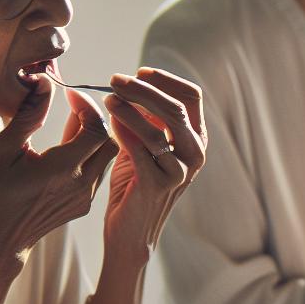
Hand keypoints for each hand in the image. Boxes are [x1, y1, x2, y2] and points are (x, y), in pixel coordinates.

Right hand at [0, 77, 117, 263]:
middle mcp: (81, 184)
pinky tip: (70, 148)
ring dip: (95, 137)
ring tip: (71, 125)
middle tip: (75, 108)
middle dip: (96, 120)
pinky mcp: (85, 206)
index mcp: (63, 169)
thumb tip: (44, 83)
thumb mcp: (5, 150)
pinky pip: (98, 173)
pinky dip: (91, 155)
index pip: (96, 129)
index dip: (87, 107)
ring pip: (106, 158)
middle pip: (109, 142)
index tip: (70, 95)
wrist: (0, 239)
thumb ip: (28, 116)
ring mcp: (86, 197)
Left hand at [97, 67, 206, 262]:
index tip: (138, 71)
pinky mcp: (160, 185)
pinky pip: (141, 149)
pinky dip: (124, 131)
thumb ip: (145, 117)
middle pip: (175, 107)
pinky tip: (109, 121)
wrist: (130, 231)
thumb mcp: (144, 145)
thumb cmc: (134, 183)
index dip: (165, 80)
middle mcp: (196, 153)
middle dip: (143, 89)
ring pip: (159, 127)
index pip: (191, 96)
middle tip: (115, 79)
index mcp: (197, 139)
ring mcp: (181, 170)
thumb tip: (130, 82)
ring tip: (108, 97)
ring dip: (130, 108)